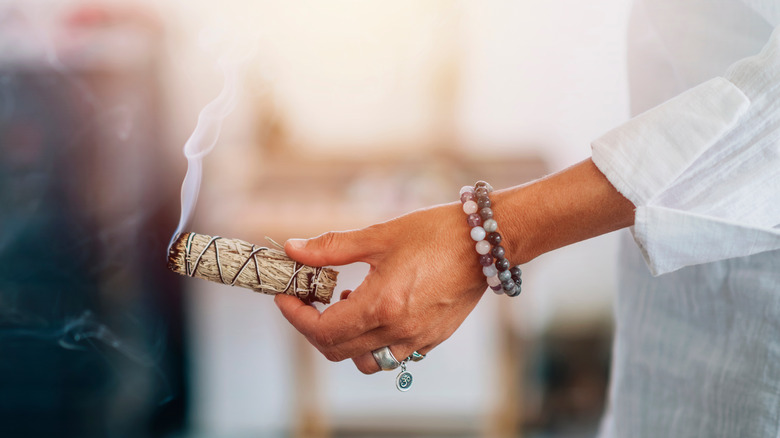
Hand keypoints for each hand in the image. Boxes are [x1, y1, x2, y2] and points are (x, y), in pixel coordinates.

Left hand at [274, 202, 487, 373]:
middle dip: (313, 327)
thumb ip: (332, 248)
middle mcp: (398, 331)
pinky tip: (377, 307)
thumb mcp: (379, 236)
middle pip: (337, 350)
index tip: (285, 297)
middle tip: (307, 299)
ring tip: (347, 302)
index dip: (296, 317)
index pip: (322, 330)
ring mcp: (418, 339)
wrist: (487, 241)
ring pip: (365, 360)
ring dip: (345, 340)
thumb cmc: (436, 233)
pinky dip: (373, 340)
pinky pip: (392, 354)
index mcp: (381, 305)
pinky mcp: (433, 338)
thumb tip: (292, 249)